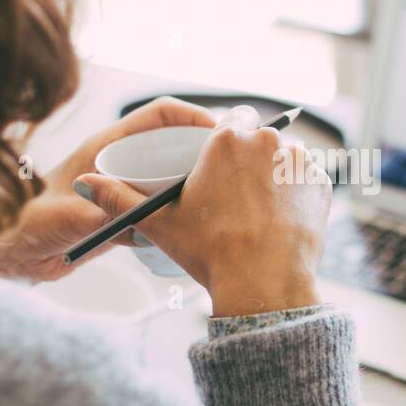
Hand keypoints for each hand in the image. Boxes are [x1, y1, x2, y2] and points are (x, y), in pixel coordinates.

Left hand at [0, 97, 215, 281]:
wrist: (10, 253)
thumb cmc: (25, 224)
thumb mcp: (64, 218)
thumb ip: (98, 215)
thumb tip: (134, 217)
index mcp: (105, 147)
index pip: (158, 115)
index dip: (191, 117)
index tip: (218, 133)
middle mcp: (118, 164)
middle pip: (172, 146)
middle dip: (201, 156)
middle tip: (230, 174)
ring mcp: (121, 190)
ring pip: (169, 181)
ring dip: (190, 191)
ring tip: (216, 205)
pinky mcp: (121, 218)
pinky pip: (157, 213)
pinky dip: (172, 222)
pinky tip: (185, 237)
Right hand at [73, 106, 331, 315]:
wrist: (265, 284)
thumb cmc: (210, 251)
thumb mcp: (158, 223)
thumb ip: (118, 197)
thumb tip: (82, 182)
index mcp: (228, 139)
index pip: (229, 121)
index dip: (223, 143)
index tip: (218, 168)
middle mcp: (269, 141)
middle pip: (257, 139)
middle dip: (248, 161)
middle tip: (236, 198)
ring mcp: (301, 161)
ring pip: (283, 158)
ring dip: (274, 174)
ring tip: (259, 211)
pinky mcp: (323, 184)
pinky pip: (306, 180)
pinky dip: (296, 194)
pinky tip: (282, 218)